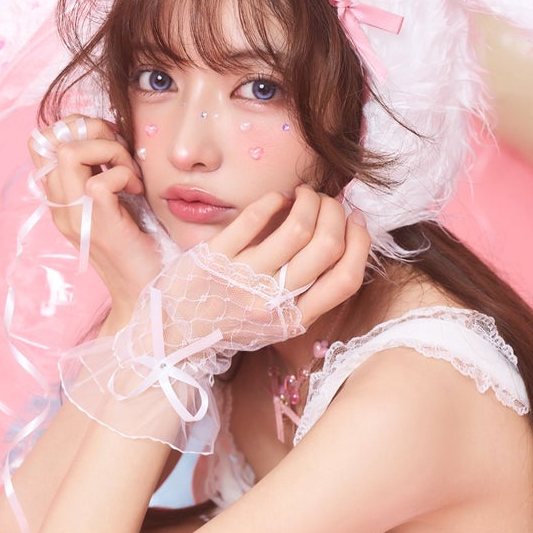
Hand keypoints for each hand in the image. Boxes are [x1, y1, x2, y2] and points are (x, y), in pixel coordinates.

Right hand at [28, 115, 162, 312]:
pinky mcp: (99, 224)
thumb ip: (103, 174)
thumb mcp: (115, 203)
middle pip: (52, 140)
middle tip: (122, 153)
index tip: (109, 141)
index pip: (42, 143)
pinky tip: (137, 191)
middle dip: (94, 130)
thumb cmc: (138, 246)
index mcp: (61, 198)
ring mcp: (77, 216)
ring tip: (130, 173)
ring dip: (110, 150)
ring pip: (70, 152)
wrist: (146, 291)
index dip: (75, 127)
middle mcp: (62, 205)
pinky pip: (102, 181)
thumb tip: (113, 137)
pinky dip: (125, 175)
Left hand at [58, 186, 370, 450]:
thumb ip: (306, 293)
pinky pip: (254, 217)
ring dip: (308, 201)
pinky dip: (273, 200)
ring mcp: (243, 277)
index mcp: (292, 320)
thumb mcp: (274, 324)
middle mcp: (271, 300)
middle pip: (327, 245)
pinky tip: (276, 198)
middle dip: (335, 213)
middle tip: (328, 202)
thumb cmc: (229, 325)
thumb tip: (340, 241)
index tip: (357, 221)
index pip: (346, 279)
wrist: (173, 337)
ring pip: (296, 227)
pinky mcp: (215, 256)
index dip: (360, 243)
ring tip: (304, 195)